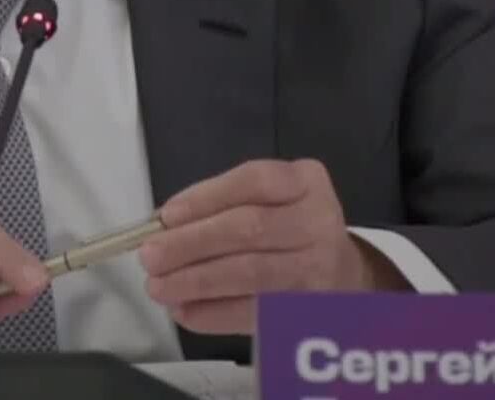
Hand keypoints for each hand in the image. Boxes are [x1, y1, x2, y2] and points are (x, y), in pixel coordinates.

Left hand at [139, 158, 403, 334]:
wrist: (344, 274)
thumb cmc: (290, 228)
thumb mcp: (270, 198)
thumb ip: (224, 203)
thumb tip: (164, 226)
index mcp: (305, 181)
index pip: (254, 182)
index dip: (206, 198)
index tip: (166, 216)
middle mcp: (317, 221)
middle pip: (248, 229)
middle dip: (191, 243)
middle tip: (150, 256)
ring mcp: (318, 268)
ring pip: (249, 273)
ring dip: (195, 281)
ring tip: (159, 286)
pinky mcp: (308, 310)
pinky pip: (254, 312)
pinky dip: (213, 314)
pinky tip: (184, 311)